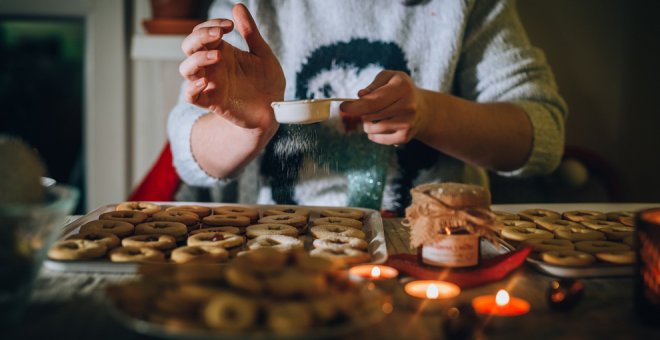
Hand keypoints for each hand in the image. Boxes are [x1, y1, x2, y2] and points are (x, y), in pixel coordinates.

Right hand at [179, 4, 284, 129]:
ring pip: (186, 69)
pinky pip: (190, 96)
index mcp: (222, 51)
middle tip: (220, 35)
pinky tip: (206, 82)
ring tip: (218, 56)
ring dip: (197, 59)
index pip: (203, 32)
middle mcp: (212, 66)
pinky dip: (192, 88)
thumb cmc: (267, 81)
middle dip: (200, 37)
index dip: (210, 25)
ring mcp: (211, 83)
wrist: (274, 110)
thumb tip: (238, 6)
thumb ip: (251, 33)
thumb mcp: (262, 54)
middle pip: (189, 47)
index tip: (230, 25)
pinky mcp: (212, 102)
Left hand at [339, 70, 427, 145]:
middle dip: (361, 113)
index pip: (374, 101)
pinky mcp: (405, 137)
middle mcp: (408, 106)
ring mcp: (408, 123)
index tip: (343, 107)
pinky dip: (374, 134)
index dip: (355, 106)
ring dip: (367, 124)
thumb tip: (361, 96)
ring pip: (373, 128)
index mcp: (402, 87)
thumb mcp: (389, 78)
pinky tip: (380, 126)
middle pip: (371, 116)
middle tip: (364, 110)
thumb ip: (374, 85)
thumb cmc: (399, 89)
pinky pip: (378, 139)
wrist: (423, 108)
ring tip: (374, 117)